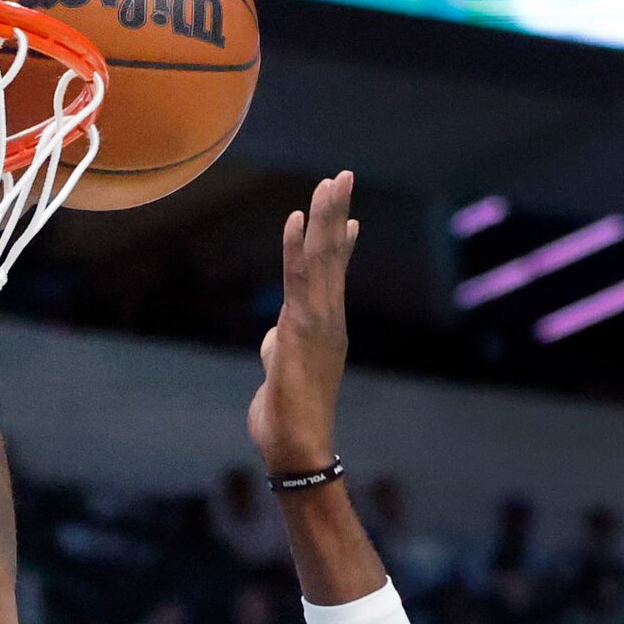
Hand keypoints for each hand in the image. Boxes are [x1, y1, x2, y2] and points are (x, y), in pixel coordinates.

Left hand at [247, 171, 358, 473]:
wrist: (297, 448)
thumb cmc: (288, 419)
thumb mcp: (281, 371)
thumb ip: (281, 346)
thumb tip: (276, 334)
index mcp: (325, 329)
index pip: (333, 277)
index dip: (339, 243)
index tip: (348, 215)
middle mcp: (328, 320)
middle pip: (332, 257)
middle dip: (336, 214)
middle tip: (341, 175)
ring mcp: (318, 323)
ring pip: (321, 261)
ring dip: (324, 218)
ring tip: (330, 182)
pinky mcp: (301, 330)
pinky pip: (299, 280)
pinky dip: (299, 247)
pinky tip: (299, 218)